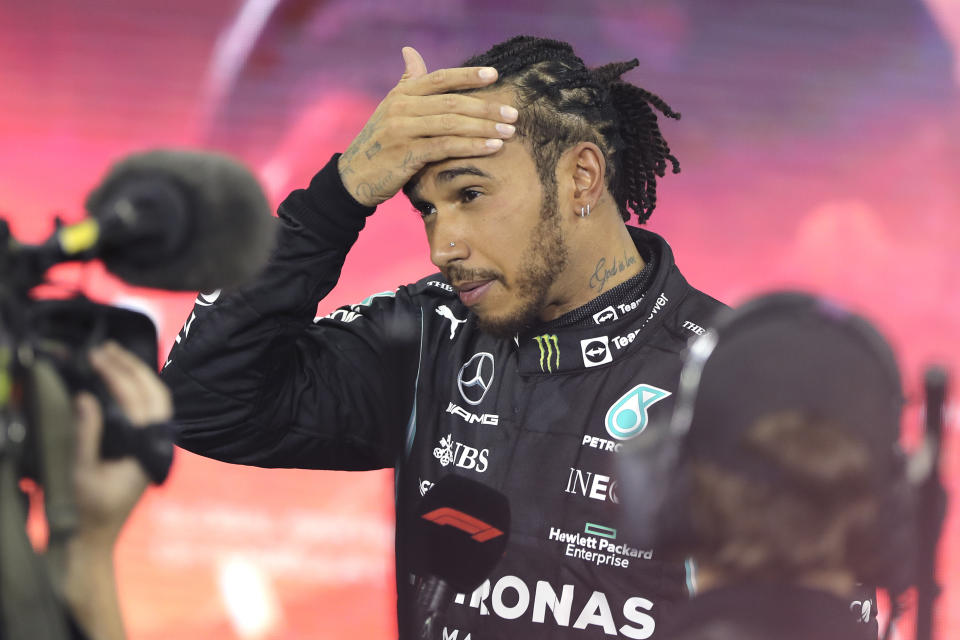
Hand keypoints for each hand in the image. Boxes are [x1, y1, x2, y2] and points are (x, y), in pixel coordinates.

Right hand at [62, 342, 172, 639]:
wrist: (93, 539)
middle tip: (107, 348)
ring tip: (112, 355)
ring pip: (156, 400)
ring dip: (136, 375)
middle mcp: (157, 445)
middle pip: (156, 395)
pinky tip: (119, 379)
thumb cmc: (87, 510)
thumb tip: (87, 397)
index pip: (140, 401)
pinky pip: (148, 411)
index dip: (120, 375)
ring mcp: (153, 446)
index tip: (98, 358)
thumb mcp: (81, 472)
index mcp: (148, 450)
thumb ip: (86, 434)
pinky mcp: (144, 448)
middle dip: (133, 367)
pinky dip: (136, 390)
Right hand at [338, 46, 518, 205]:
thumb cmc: (380, 143)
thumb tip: (411, 52)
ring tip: (509, 132)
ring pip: (452, 124)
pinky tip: (492, 147)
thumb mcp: (391, 109)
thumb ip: (408, 83)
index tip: (495, 75)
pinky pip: (446, 147)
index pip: (440, 79)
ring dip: (484, 128)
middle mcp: (401, 108)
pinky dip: (472, 146)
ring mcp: (403, 131)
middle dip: (486, 107)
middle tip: (513, 113)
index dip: (468, 76)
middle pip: (452, 102)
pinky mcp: (407, 154)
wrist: (354, 177)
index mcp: (402, 94)